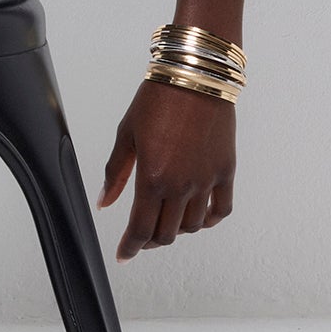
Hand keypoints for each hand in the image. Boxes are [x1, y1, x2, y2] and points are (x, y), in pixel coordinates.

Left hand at [97, 77, 236, 259]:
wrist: (195, 77)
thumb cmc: (157, 100)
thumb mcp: (126, 135)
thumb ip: (115, 173)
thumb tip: (105, 202)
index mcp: (152, 178)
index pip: (140, 228)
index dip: (130, 247)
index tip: (124, 255)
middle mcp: (181, 186)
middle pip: (166, 233)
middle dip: (150, 240)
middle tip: (141, 236)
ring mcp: (206, 181)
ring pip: (192, 226)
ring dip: (176, 230)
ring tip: (165, 221)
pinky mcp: (226, 172)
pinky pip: (221, 210)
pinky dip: (208, 220)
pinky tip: (198, 218)